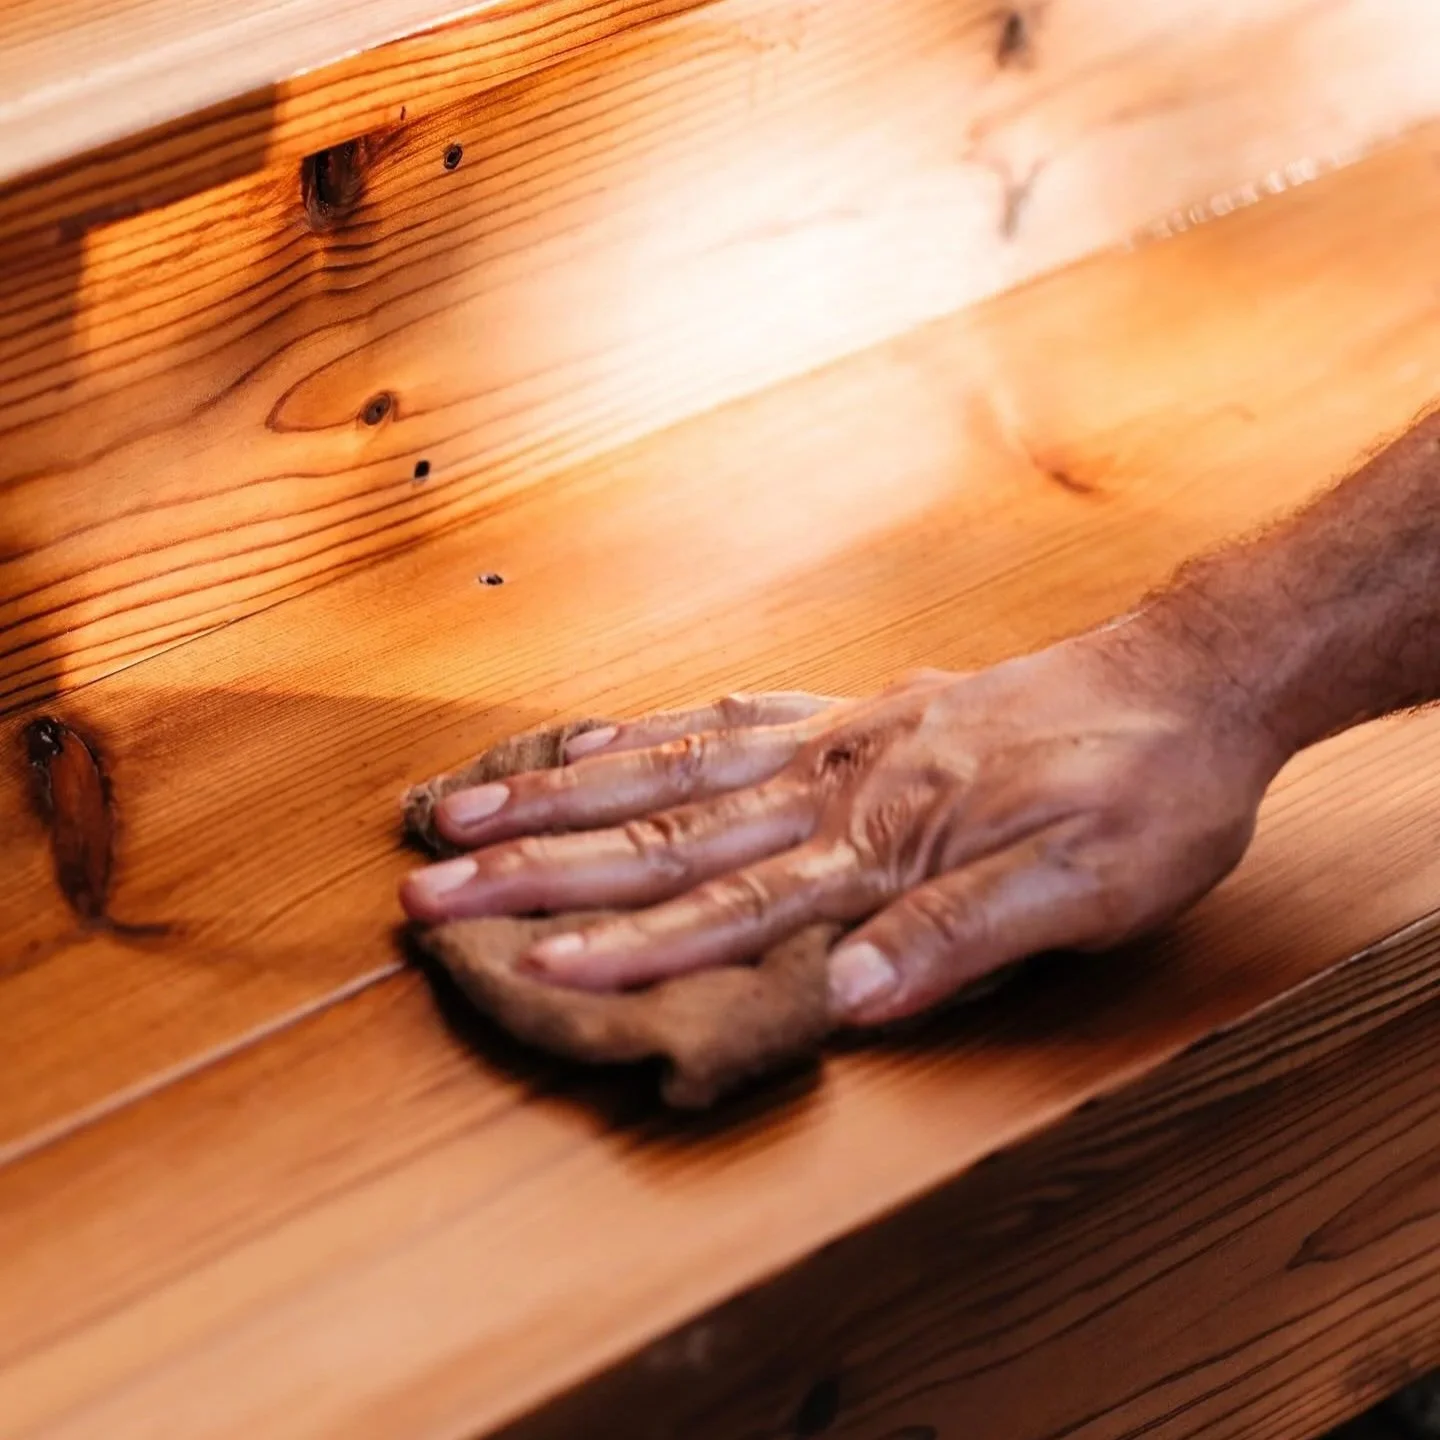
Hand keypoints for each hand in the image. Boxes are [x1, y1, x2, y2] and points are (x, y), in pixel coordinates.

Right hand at [400, 628, 1286, 1025]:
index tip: (530, 960)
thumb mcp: (1088, 889)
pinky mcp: (846, 709)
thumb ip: (960, 936)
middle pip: (664, 830)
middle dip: (540, 864)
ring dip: (560, 795)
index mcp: (884, 836)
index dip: (627, 940)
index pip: (731, 902)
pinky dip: (644, 729)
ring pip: (667, 764)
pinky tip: (590, 744)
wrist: (1183, 680)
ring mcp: (832, 736)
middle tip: (431, 886)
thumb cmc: (1143, 792)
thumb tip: (846, 995)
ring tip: (461, 808)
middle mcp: (834, 779)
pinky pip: (723, 714)